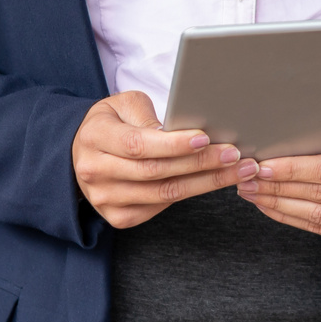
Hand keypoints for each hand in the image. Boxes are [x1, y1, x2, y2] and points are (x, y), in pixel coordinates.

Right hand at [71, 91, 250, 229]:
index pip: (138, 145)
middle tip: (235, 154)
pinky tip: (213, 182)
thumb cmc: (112, 122)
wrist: (83, 152)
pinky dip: (190, 194)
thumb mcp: (124, 104)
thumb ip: (149, 116)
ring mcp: (105, 199)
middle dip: (201, 163)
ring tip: (237, 170)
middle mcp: (96, 172)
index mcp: (96, 137)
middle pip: (156, 172)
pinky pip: (160, 208)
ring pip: (164, 194)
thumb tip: (182, 132)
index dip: (174, 144)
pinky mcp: (118, 217)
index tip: (205, 138)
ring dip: (205, 183)